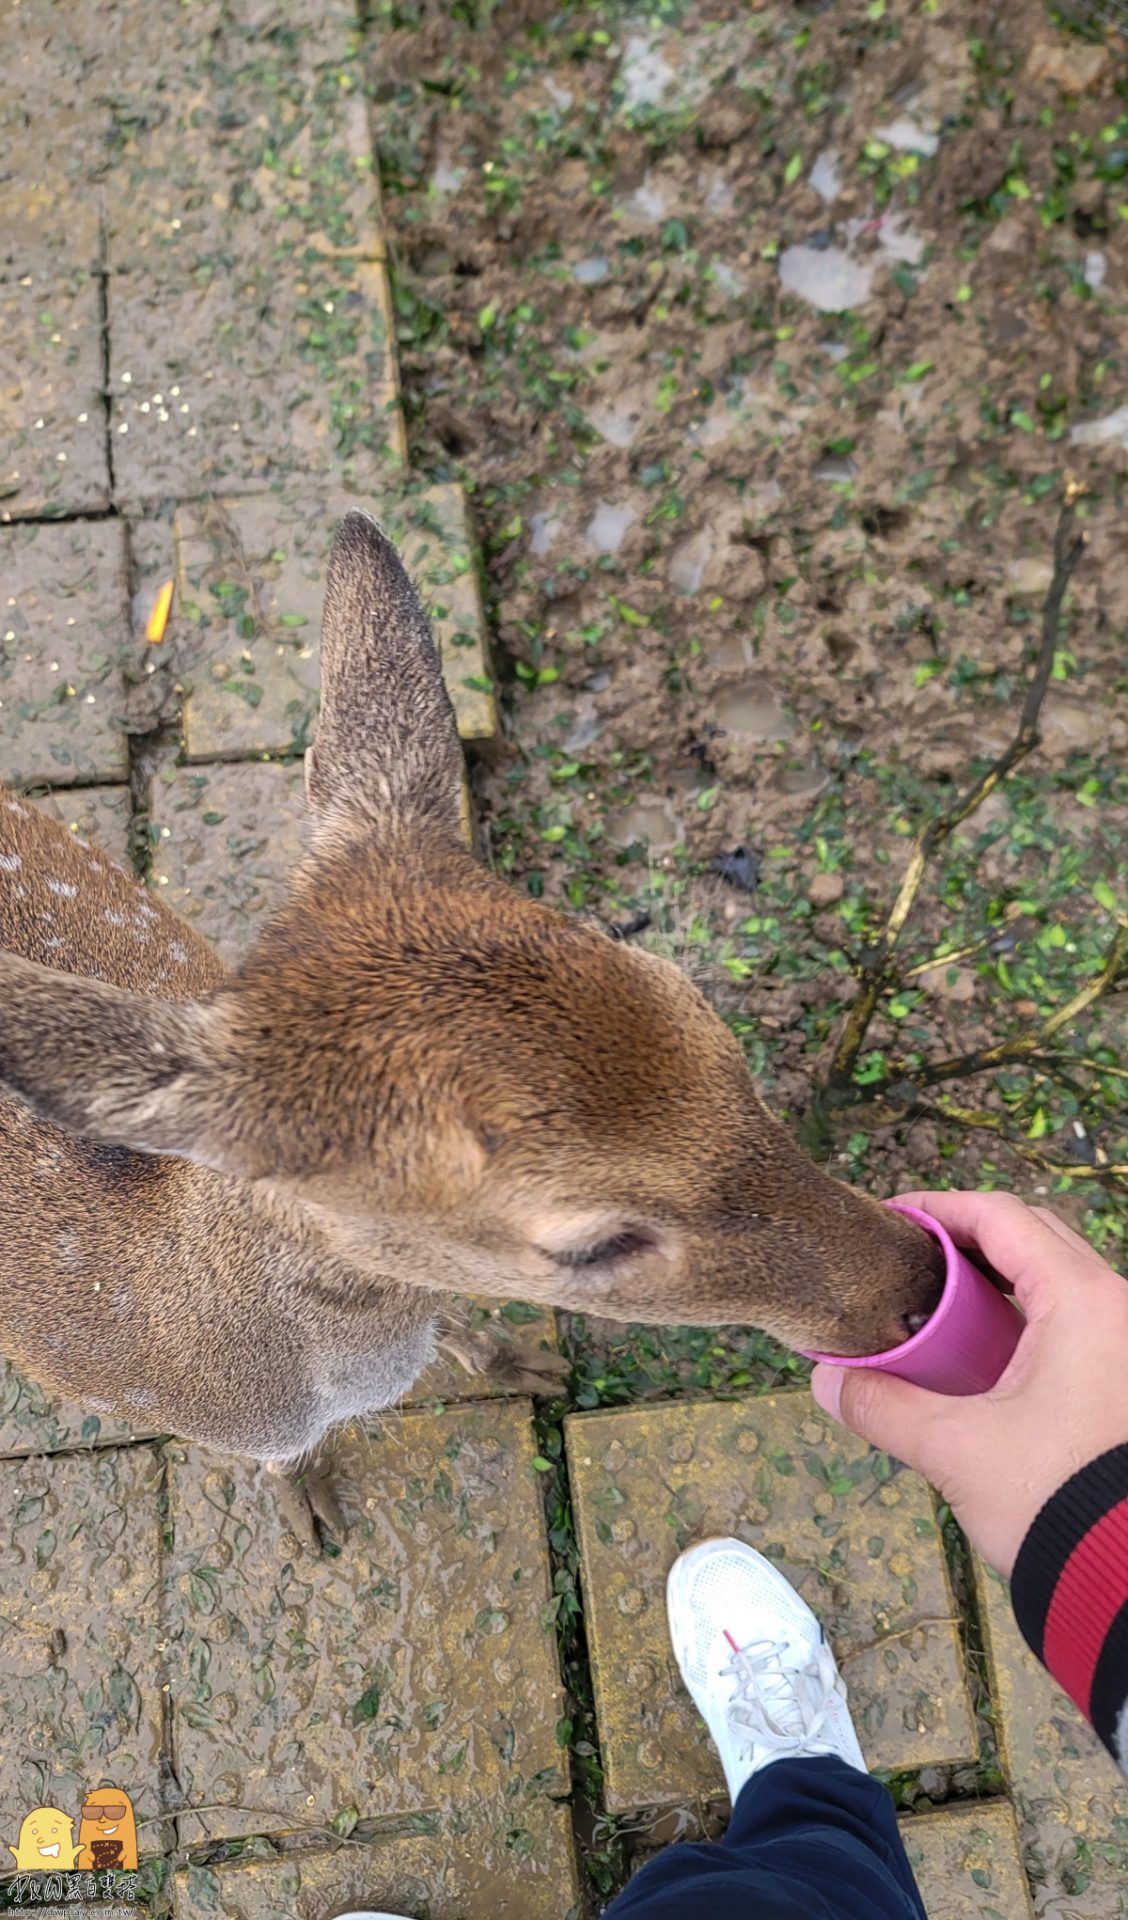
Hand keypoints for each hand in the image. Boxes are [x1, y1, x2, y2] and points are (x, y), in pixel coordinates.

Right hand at [811, 1190, 1127, 1577]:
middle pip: (1033, 1237)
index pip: (1002, 1216)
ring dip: (996, 1282)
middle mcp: (1116, 1307)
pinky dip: (1023, 1319)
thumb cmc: (1055, 1501)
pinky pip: (1071, 1322)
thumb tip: (827, 1382)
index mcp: (1082, 1300)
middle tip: (911, 1260)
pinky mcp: (1122, 1383)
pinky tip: (981, 1357)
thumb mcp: (955, 1449)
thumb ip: (884, 1406)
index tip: (892, 1220)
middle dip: (968, 1240)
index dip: (941, 1208)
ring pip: (1056, 1280)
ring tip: (937, 1308)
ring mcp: (1125, 1345)